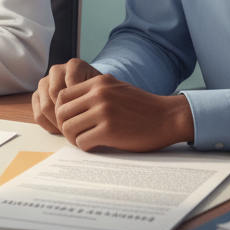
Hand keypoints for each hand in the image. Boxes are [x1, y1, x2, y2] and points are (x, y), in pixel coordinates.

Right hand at [32, 58, 102, 133]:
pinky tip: (61, 131)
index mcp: (74, 65)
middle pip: (55, 96)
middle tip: (79, 129)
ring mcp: (45, 82)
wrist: (91, 93)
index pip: (71, 85)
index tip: (89, 118)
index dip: (79, 105)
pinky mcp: (37, 96)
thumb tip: (91, 113)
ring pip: (45, 107)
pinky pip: (38, 115)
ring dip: (58, 123)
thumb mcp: (103, 91)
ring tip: (72, 131)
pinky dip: (49, 126)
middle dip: (67, 116)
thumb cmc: (99, 94)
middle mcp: (57, 70)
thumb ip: (99, 95)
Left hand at [52, 75, 195, 152]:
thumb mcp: (116, 89)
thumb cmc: (143, 107)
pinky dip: (85, 147)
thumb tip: (69, 104)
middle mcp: (99, 95)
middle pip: (61, 112)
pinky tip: (95, 145)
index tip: (71, 120)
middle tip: (75, 134)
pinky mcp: (109, 131)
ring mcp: (103, 112)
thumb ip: (95, 92)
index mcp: (99, 83)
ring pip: (68, 128)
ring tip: (85, 140)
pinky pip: (82, 142)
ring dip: (73, 138)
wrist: (168, 117)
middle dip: (65, 126)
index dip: (63, 111)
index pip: (62, 95)